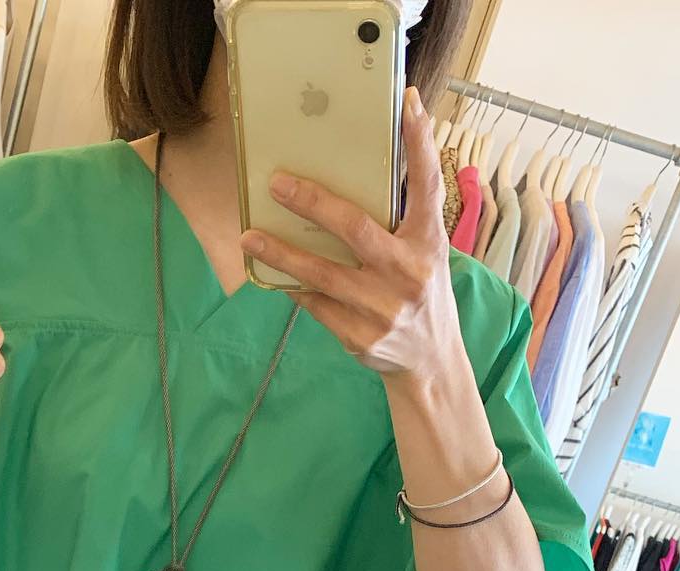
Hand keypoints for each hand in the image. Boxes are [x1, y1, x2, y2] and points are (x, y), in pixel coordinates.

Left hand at [239, 88, 460, 380]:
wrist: (429, 361)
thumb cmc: (420, 292)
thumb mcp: (427, 252)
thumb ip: (403, 218)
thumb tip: (359, 173)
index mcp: (429, 243)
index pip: (426, 185)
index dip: (418, 143)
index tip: (409, 102)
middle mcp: (408, 273)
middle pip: (355, 228)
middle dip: (314, 203)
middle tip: (277, 184)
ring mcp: (383, 308)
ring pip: (322, 274)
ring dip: (282, 253)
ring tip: (250, 238)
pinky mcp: (360, 336)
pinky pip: (316, 305)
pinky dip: (294, 287)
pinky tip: (272, 273)